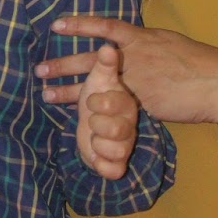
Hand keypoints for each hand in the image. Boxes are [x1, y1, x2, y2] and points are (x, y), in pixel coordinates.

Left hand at [39, 17, 217, 127]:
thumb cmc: (200, 64)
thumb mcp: (171, 44)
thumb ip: (147, 46)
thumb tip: (131, 46)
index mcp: (143, 37)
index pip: (104, 27)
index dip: (79, 25)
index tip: (55, 25)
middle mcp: (136, 56)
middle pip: (91, 59)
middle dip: (63, 64)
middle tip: (39, 70)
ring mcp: (138, 80)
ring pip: (96, 85)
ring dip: (70, 91)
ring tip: (47, 95)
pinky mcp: (144, 102)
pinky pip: (115, 107)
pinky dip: (97, 112)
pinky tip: (80, 118)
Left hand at [76, 44, 137, 177]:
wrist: (95, 126)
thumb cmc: (98, 97)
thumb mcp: (100, 79)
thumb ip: (104, 65)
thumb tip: (107, 46)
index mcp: (126, 103)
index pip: (114, 102)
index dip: (98, 102)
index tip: (90, 100)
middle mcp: (128, 125)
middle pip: (118, 129)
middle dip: (97, 124)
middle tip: (89, 120)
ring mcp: (124, 144)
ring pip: (117, 151)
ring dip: (98, 144)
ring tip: (93, 138)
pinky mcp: (117, 163)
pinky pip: (114, 171)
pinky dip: (102, 166)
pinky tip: (94, 157)